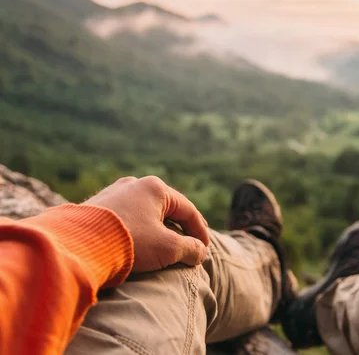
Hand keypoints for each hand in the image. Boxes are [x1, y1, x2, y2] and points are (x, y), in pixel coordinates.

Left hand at [85, 176, 209, 272]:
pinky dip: (138, 229)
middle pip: (167, 208)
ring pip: (145, 212)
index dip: (201, 232)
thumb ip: (190, 249)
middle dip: (180, 228)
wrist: (76, 245)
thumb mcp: (167, 248)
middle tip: (191, 242)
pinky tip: (138, 242)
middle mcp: (135, 184)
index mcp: (156, 188)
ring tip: (165, 244)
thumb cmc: (128, 242)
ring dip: (158, 228)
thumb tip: (200, 252)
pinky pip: (126, 217)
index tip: (205, 250)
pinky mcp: (96, 206)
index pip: (188, 210)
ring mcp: (113, 193)